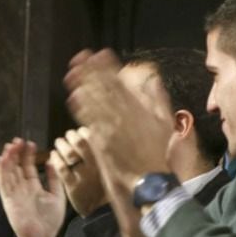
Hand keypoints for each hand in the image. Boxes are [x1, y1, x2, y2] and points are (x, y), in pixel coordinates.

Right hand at [0, 138, 66, 236]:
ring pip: (8, 172)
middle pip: (16, 167)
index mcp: (33, 186)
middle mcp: (22, 188)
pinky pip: (3, 183)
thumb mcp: (57, 196)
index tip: (30, 143)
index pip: (28, 167)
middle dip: (16, 153)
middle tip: (17, 140)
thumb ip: (54, 179)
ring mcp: (14, 193)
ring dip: (8, 159)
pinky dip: (2, 171)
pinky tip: (2, 159)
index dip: (27, 155)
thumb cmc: (51, 220)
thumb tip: (52, 160)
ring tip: (10, 146)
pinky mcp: (8, 200)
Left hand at [48, 127, 106, 216]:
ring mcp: (85, 176)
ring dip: (61, 145)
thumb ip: (98, 148)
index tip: (79, 133)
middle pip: (80, 142)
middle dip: (70, 136)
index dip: (83, 132)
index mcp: (106, 158)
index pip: (93, 136)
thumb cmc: (102, 182)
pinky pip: (61, 168)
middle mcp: (96, 166)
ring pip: (69, 154)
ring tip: (58, 145)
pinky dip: (55, 159)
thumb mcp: (107, 165)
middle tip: (67, 137)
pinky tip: (53, 156)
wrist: (101, 210)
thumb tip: (89, 128)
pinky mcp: (73, 186)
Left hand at [63, 49, 172, 191]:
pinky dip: (81, 108)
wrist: (150, 182)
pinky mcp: (101, 142)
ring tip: (71, 73)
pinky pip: (89, 121)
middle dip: (90, 71)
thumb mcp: (164, 123)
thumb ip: (158, 99)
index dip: (108, 67)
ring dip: (82, 86)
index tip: (99, 54)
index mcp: (140, 108)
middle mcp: (124, 116)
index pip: (120, 82)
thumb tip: (153, 80)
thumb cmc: (158, 155)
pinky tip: (73, 98)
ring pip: (94, 102)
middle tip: (79, 58)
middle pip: (104, 88)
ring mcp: (112, 129)